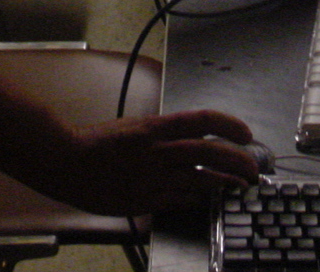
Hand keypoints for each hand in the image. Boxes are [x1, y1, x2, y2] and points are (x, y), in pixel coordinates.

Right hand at [47, 109, 260, 215]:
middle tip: (253, 167)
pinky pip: (183, 200)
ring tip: (241, 186)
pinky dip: (200, 199)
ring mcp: (154, 177)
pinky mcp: (147, 199)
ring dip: (226, 183)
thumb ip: (161, 133)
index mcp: (155, 126)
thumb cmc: (96, 142)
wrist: (67, 161)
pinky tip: (210, 200)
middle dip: (238, 159)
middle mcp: (158, 150)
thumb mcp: (133, 127)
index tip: (245, 133)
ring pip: (202, 179)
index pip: (201, 119)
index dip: (228, 125)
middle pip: (209, 151)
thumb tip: (188, 138)